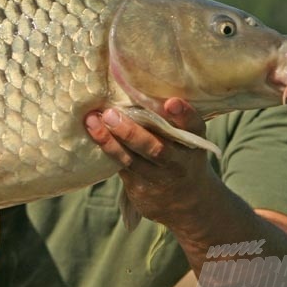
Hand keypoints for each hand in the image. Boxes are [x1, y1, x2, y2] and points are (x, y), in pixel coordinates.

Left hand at [85, 98, 216, 224]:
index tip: (171, 103)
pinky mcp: (141, 188)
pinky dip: (107, 149)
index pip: (193, 126)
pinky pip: (121, 167)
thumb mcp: (185, 138)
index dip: (183, 115)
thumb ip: (169, 119)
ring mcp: (159, 178)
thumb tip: (132, 85)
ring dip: (109, 140)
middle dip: (131, 132)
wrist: (186, 202)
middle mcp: (179, 161)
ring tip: (92, 122)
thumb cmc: (180, 155)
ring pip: (132, 160)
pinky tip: (93, 134)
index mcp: (193, 142)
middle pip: (156, 148)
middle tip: (110, 114)